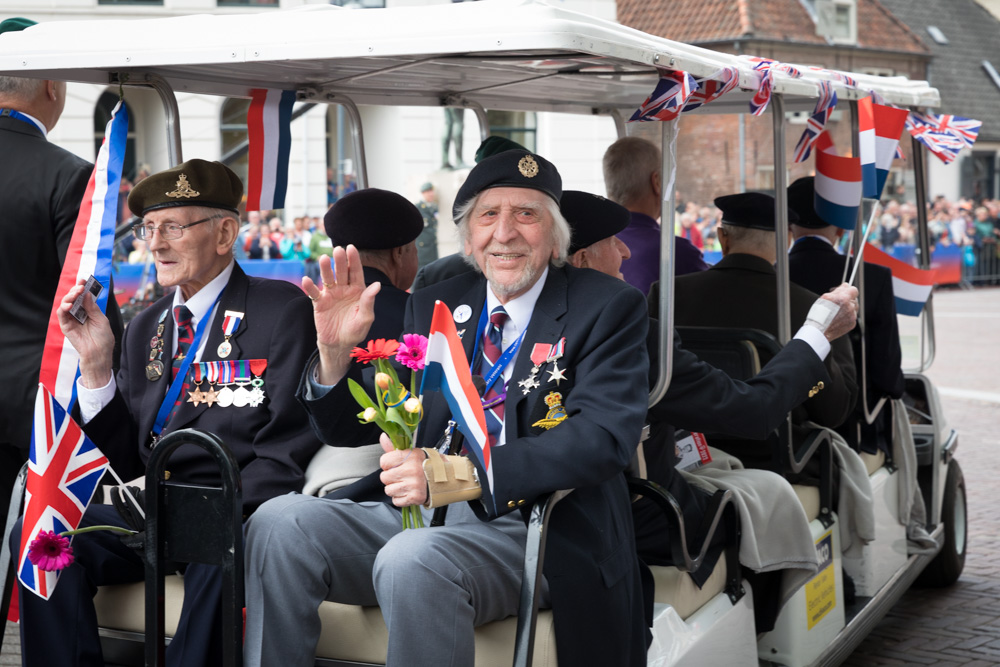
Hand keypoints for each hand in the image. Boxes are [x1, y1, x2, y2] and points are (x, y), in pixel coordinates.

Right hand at [57, 280, 114, 387]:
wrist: (99, 354)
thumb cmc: (103, 338)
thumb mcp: (101, 320)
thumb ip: (92, 307)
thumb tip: (86, 293)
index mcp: (89, 310)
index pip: (83, 296)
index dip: (82, 287)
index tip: (84, 279)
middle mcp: (79, 313)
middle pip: (74, 298)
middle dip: (76, 290)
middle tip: (80, 286)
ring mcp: (72, 319)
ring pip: (66, 304)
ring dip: (69, 297)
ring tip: (75, 294)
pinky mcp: (66, 326)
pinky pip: (61, 315)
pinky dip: (63, 308)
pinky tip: (69, 305)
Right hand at [301, 245, 379, 383]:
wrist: (340, 344)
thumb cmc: (355, 330)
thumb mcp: (366, 318)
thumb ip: (369, 301)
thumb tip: (376, 285)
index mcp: (357, 290)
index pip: (355, 272)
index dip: (354, 260)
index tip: (351, 247)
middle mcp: (344, 289)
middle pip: (341, 271)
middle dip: (340, 261)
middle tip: (338, 250)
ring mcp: (331, 294)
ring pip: (327, 278)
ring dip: (325, 269)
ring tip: (323, 259)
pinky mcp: (319, 303)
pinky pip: (314, 293)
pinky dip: (310, 286)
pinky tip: (307, 279)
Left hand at [378, 433, 427, 506]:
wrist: (443, 479)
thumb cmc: (425, 466)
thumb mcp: (412, 453)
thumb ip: (394, 447)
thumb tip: (383, 437)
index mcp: (410, 457)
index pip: (384, 461)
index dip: (387, 464)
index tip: (395, 465)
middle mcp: (411, 471)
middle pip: (384, 477)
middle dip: (391, 477)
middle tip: (401, 475)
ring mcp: (413, 485)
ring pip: (388, 490)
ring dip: (395, 489)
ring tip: (405, 484)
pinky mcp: (414, 497)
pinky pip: (396, 500)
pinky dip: (400, 498)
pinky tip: (408, 491)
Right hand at [819, 283, 859, 341]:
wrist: (819, 330)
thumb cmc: (819, 315)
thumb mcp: (825, 298)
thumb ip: (838, 290)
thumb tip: (845, 285)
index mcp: (844, 298)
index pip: (854, 290)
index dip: (849, 291)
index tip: (845, 292)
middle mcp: (850, 307)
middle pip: (854, 299)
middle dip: (847, 300)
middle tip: (837, 304)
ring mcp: (852, 316)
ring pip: (854, 308)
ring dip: (848, 308)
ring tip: (837, 312)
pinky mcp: (852, 323)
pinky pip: (852, 317)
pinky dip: (847, 317)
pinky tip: (838, 318)